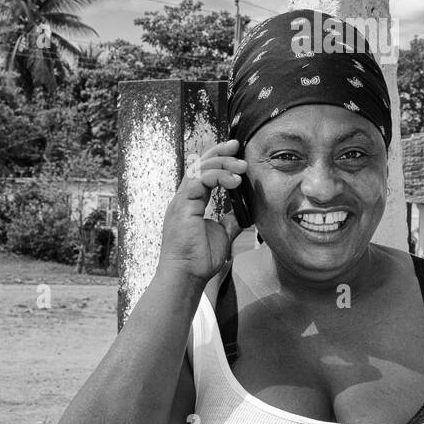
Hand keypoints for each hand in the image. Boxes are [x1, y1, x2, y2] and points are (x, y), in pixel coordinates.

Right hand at [157, 139, 247, 282]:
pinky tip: (233, 181)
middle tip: (238, 146)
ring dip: (223, 163)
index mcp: (190, 202)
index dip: (218, 158)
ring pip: (199, 168)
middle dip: (219, 152)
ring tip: (242, 168)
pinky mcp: (182, 206)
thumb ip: (230, 219)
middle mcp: (184, 198)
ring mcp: (181, 201)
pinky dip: (217, 176)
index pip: (202, 171)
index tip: (236, 151)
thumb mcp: (222, 234)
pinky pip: (198, 180)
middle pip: (199, 164)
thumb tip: (243, 211)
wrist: (187, 276)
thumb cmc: (199, 260)